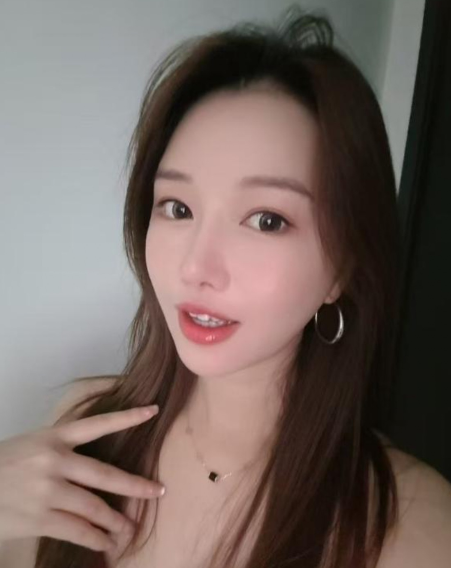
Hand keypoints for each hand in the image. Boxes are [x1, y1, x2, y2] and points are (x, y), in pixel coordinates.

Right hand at [0, 405, 162, 552]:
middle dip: (135, 486)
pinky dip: (95, 539)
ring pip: (94, 508)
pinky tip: (106, 543)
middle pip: (104, 474)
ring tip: (130, 529)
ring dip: (116, 521)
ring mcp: (46, 491)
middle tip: (158, 491)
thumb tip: (98, 462)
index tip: (153, 410)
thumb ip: (63, 448)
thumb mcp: (34, 444)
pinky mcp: (38, 518)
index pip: (97, 424)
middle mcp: (54, 461)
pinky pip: (76, 531)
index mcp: (54, 437)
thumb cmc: (5, 464)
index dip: (127, 417)